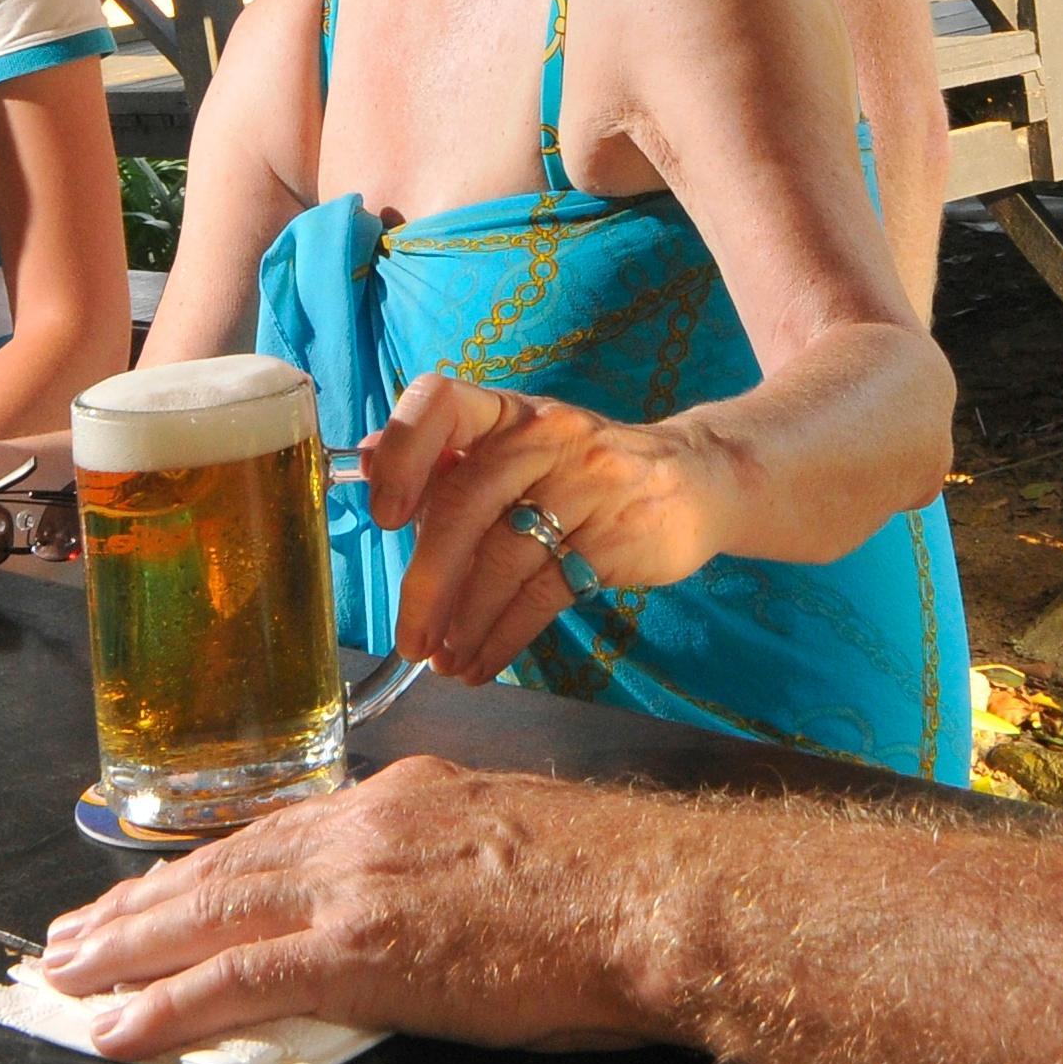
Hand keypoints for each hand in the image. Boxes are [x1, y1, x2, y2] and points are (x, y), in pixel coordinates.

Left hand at [35, 758, 668, 1057]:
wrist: (651, 896)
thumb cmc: (612, 887)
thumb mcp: (510, 844)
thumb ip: (445, 863)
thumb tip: (420, 900)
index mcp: (400, 802)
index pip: (276, 833)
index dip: (204, 866)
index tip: (155, 888)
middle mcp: (362, 828)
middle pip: (222, 865)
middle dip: (139, 903)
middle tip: (71, 933)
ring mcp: (353, 887)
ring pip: (208, 912)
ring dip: (126, 946)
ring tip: (66, 972)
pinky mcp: (358, 952)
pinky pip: (236, 979)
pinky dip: (167, 1005)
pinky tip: (117, 1027)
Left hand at [362, 374, 708, 679]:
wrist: (696, 479)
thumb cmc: (583, 468)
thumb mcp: (520, 446)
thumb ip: (449, 457)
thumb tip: (366, 458)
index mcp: (506, 411)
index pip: (439, 402)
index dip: (402, 453)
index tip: (385, 514)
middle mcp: (543, 435)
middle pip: (465, 503)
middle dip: (426, 581)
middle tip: (409, 636)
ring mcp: (586, 484)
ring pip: (503, 560)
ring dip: (462, 623)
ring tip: (442, 661)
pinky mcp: (615, 537)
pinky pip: (543, 595)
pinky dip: (502, 637)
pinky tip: (482, 662)